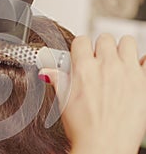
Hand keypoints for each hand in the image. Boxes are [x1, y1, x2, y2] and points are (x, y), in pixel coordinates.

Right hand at [39, 34, 145, 153]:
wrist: (104, 146)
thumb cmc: (84, 127)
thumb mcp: (64, 101)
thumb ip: (57, 80)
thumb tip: (46, 71)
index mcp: (83, 69)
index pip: (82, 40)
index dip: (81, 47)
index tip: (83, 54)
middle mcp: (105, 66)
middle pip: (105, 38)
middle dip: (101, 47)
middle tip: (100, 61)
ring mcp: (127, 72)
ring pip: (127, 42)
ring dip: (122, 49)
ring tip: (118, 62)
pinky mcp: (144, 81)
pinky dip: (142, 61)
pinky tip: (136, 70)